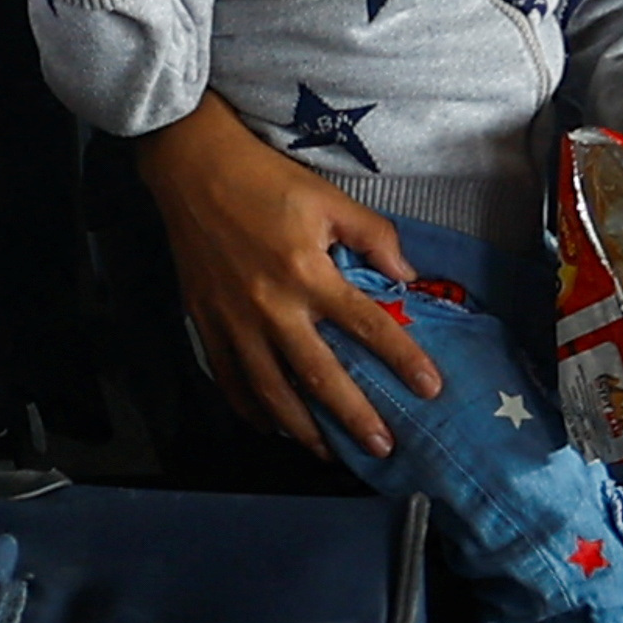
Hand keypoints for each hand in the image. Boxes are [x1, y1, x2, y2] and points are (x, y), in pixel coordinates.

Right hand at [141, 93, 429, 457]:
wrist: (192, 169)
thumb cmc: (265, 180)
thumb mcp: (329, 199)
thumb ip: (374, 238)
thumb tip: (406, 278)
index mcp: (308, 273)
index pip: (368, 326)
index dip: (402, 359)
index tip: (430, 388)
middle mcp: (272, 307)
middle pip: (320, 376)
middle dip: (354, 417)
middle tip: (381, 448)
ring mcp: (234, 321)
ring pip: (271, 391)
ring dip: (302, 428)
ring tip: (328, 453)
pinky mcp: (206, 323)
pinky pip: (229, 379)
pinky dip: (250, 409)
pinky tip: (271, 426)